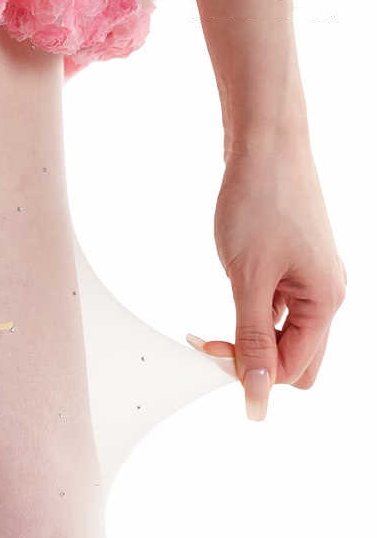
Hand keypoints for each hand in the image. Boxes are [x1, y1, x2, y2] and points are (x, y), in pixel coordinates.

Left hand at [187, 144, 346, 419]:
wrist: (265, 144)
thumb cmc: (261, 201)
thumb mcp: (249, 280)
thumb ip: (253, 341)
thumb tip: (257, 393)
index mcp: (325, 302)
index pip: (292, 370)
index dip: (251, 372)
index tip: (213, 350)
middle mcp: (326, 296)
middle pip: (295, 363)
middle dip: (255, 363)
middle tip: (214, 340)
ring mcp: (312, 282)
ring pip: (284, 339)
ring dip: (249, 340)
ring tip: (212, 324)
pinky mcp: (296, 270)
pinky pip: (278, 314)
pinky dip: (251, 318)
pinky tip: (230, 299)